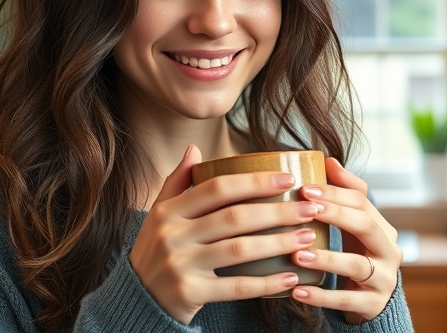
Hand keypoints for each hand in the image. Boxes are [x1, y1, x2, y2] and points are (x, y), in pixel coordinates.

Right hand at [128, 144, 324, 324]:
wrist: (136, 299)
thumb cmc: (156, 251)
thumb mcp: (159, 214)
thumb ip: (177, 182)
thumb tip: (194, 148)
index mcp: (168, 211)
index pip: (217, 188)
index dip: (254, 182)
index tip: (287, 180)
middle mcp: (172, 235)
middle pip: (234, 217)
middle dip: (277, 212)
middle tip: (310, 209)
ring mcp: (180, 266)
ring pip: (239, 250)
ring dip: (278, 243)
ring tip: (307, 238)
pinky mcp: (189, 294)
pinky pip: (236, 287)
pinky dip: (266, 283)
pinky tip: (290, 277)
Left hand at [290, 157, 402, 323]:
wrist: (370, 300)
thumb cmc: (356, 254)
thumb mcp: (352, 225)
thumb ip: (344, 194)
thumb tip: (328, 160)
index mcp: (382, 227)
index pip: (362, 202)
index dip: (334, 193)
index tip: (304, 188)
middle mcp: (389, 250)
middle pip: (365, 225)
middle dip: (335, 215)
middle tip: (304, 210)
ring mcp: (384, 279)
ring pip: (356, 265)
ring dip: (326, 258)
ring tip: (297, 254)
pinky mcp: (373, 305)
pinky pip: (346, 300)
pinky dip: (321, 297)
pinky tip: (297, 292)